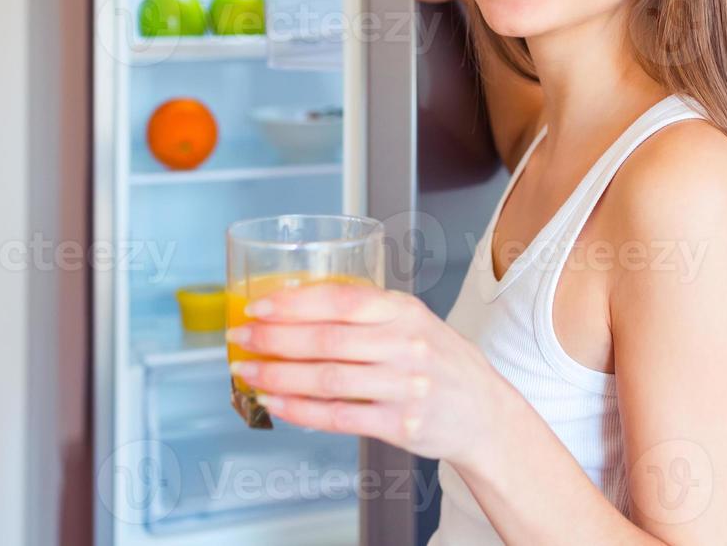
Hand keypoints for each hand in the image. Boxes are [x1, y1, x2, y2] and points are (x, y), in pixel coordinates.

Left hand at [227, 282, 507, 466]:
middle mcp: (406, 345)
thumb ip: (368, 315)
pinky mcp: (401, 425)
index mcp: (406, 311)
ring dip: (279, 376)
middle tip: (241, 338)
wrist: (485, 412)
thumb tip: (296, 310)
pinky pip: (339, 417)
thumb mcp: (415, 322)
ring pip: (328, 379)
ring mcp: (405, 387)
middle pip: (328, 340)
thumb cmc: (441, 363)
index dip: (295, 303)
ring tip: (248, 373)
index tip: (258, 306)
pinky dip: (301, 410)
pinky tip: (277, 403)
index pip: (343, 301)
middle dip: (275, 339)